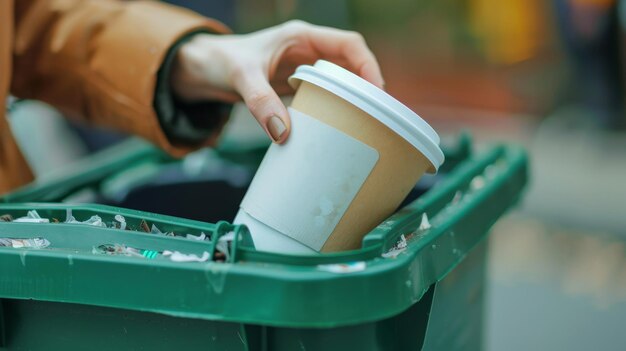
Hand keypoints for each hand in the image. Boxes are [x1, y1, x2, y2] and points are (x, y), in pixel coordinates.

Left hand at [171, 20, 383, 142]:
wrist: (204, 69)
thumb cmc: (221, 61)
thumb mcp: (241, 77)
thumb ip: (261, 101)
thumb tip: (282, 133)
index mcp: (301, 37)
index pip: (348, 44)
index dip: (367, 65)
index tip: (376, 90)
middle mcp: (307, 50)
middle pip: (351, 63)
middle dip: (366, 84)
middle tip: (377, 112)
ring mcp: (303, 68)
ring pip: (341, 79)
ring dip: (354, 97)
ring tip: (366, 120)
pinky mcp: (296, 85)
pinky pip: (325, 94)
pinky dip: (336, 106)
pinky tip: (339, 124)